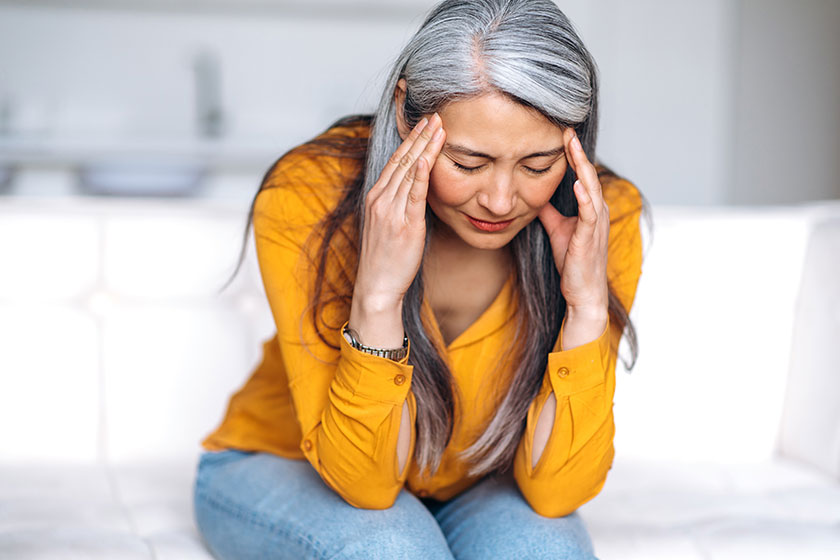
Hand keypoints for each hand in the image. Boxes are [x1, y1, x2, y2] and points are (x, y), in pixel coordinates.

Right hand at [349, 113, 445, 346]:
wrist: (376, 287)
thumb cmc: (385, 260)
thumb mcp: (388, 226)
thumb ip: (399, 205)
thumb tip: (416, 191)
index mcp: (376, 198)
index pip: (395, 161)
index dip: (410, 140)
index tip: (424, 123)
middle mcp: (380, 199)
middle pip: (402, 159)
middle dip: (419, 135)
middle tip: (436, 114)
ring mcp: (390, 211)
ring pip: (408, 171)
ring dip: (425, 147)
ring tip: (439, 127)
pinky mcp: (404, 225)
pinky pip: (412, 195)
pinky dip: (420, 174)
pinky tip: (428, 157)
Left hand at [537, 127, 608, 316]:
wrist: (582, 292)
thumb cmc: (573, 262)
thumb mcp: (557, 230)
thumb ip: (549, 211)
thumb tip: (535, 196)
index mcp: (590, 208)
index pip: (582, 174)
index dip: (573, 154)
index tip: (563, 133)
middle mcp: (597, 211)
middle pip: (588, 174)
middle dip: (578, 151)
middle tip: (567, 128)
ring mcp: (596, 224)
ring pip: (590, 188)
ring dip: (582, 166)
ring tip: (573, 146)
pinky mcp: (590, 237)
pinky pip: (589, 213)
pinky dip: (584, 196)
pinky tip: (577, 183)